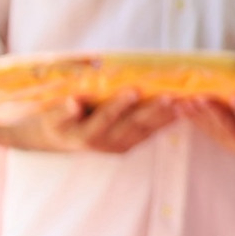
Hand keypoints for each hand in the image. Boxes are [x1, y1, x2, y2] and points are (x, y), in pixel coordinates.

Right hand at [29, 89, 179, 153]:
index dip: (119, 106)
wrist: (60, 138)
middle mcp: (107, 143)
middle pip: (133, 125)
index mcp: (86, 136)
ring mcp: (123, 144)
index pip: (105, 119)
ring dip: (167, 115)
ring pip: (148, 128)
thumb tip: (73, 103)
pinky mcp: (133, 141)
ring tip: (183, 100)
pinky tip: (184, 106)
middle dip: (153, 110)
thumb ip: (61, 111)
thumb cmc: (53, 121)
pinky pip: (154, 129)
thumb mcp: (49, 116)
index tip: (132, 91)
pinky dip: (169, 118)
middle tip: (169, 96)